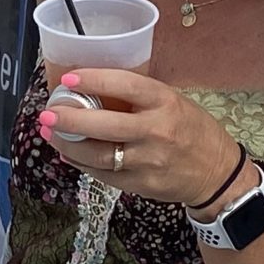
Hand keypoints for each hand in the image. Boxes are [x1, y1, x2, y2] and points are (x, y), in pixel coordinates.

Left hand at [39, 67, 245, 207]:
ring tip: (50, 133)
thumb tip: (92, 89)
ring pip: (99, 155)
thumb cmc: (192, 129)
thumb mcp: (173, 102)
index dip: (94, 80)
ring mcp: (148, 161)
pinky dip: (82, 164)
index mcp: (165, 102)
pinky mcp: (141, 186)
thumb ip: (138, 98)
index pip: (125, 86)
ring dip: (69, 145)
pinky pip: (104, 174)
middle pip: (105, 125)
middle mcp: (156, 131)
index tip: (69, 78)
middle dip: (70, 119)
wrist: (216, 172)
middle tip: (47, 112)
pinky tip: (68, 153)